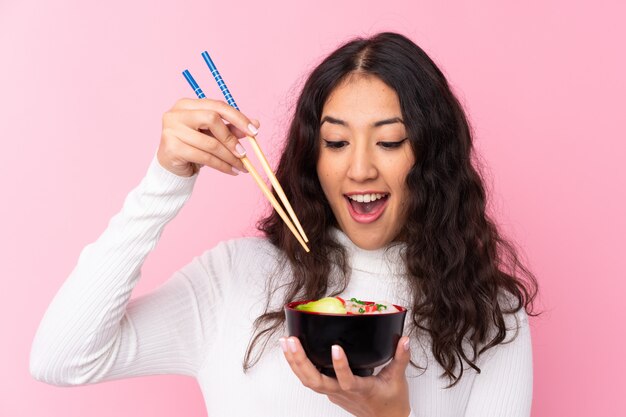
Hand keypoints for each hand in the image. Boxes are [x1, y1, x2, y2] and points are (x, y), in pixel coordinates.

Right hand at [157, 98, 259, 176]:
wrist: (171, 167)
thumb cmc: (193, 146)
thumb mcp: (213, 135)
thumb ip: (231, 128)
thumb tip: (256, 124)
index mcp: (187, 104)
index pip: (217, 106)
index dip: (238, 117)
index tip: (254, 131)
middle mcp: (176, 113)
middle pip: (212, 119)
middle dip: (231, 138)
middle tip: (244, 153)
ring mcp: (172, 130)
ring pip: (210, 143)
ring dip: (229, 157)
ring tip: (241, 166)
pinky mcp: (172, 148)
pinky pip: (204, 157)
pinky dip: (222, 166)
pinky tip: (231, 171)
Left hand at [280, 336, 411, 416]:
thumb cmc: (391, 403)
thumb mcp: (398, 379)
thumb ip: (400, 357)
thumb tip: (404, 340)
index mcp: (361, 390)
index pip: (347, 380)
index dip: (340, 366)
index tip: (335, 347)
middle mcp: (343, 393)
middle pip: (315, 381)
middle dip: (301, 360)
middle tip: (292, 341)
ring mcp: (334, 393)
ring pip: (308, 381)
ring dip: (295, 362)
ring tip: (286, 343)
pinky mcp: (331, 392)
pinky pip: (310, 380)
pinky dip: (299, 366)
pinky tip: (291, 352)